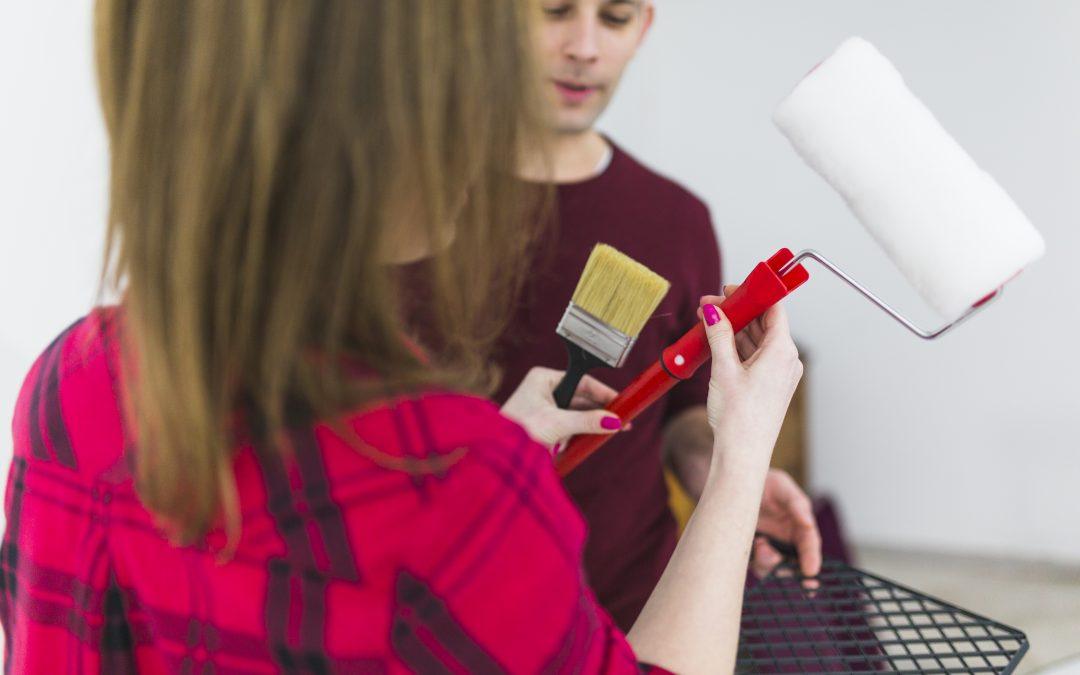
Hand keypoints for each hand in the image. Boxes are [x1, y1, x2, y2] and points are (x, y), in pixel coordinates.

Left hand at [499, 367, 623, 454]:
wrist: (495, 454)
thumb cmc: (516, 431)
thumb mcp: (557, 424)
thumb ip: (587, 421)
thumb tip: (614, 421)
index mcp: (543, 379)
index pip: (583, 381)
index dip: (603, 393)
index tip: (621, 403)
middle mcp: (543, 390)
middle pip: (581, 399)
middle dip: (597, 413)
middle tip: (621, 423)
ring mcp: (543, 407)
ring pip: (575, 414)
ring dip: (586, 426)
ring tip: (604, 434)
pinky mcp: (543, 424)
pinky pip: (567, 426)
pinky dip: (575, 435)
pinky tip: (581, 442)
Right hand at [698, 290, 802, 468]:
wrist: (742, 454)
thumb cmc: (739, 418)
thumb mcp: (723, 368)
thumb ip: (718, 334)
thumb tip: (712, 310)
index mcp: (782, 351)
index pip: (773, 308)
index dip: (753, 294)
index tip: (732, 288)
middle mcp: (786, 360)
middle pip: (764, 323)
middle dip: (737, 311)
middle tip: (710, 305)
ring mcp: (779, 373)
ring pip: (757, 340)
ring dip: (734, 330)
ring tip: (707, 323)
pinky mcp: (769, 385)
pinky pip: (755, 356)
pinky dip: (737, 347)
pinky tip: (717, 344)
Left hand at [750, 469, 821, 580]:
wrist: (733, 483)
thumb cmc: (762, 481)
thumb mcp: (781, 485)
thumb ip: (796, 503)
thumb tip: (809, 523)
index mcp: (800, 525)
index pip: (810, 544)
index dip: (812, 558)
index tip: (810, 571)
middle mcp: (787, 540)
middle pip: (795, 564)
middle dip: (794, 574)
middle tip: (789, 577)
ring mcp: (770, 547)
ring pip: (776, 568)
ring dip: (771, 564)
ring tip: (761, 546)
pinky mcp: (753, 552)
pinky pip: (758, 566)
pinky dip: (758, 563)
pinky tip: (755, 546)